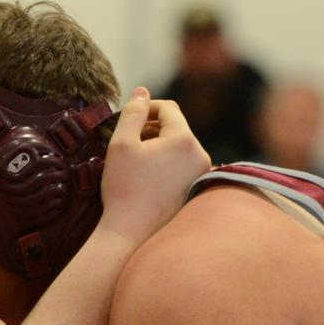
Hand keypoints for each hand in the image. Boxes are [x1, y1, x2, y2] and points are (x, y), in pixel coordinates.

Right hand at [98, 90, 209, 245]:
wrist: (131, 232)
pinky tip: (147, 174)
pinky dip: (166, 161)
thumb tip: (142, 92)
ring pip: (179, 145)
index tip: (127, 118)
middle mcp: (200, 154)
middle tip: (128, 141)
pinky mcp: (196, 188)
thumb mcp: (122, 143)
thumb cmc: (124, 187)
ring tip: (136, 159)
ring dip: (158, 144)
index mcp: (184, 140)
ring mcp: (201, 173)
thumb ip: (133, 112)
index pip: (168, 108)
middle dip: (152, 128)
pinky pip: (183, 163)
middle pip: (176, 126)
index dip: (146, 107)